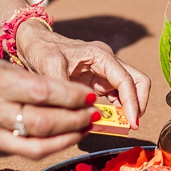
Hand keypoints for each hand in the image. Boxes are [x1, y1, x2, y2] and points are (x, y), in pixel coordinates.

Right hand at [0, 51, 100, 158]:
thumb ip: (31, 80)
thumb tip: (73, 96)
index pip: (40, 92)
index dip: (70, 96)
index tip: (89, 96)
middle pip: (41, 122)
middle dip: (74, 120)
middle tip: (94, 113)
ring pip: (36, 146)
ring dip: (67, 138)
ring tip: (85, 127)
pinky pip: (25, 152)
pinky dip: (49, 145)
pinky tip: (65, 135)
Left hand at [14, 21, 150, 128]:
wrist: (33, 43)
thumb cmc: (42, 50)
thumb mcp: (49, 66)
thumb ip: (65, 89)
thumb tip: (82, 113)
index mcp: (101, 55)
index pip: (127, 80)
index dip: (132, 102)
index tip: (132, 123)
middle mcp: (108, 62)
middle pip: (138, 81)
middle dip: (138, 104)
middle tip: (131, 125)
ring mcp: (104, 72)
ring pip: (129, 90)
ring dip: (128, 108)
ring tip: (119, 127)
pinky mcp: (98, 81)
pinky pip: (116, 96)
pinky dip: (117, 110)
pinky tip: (108, 122)